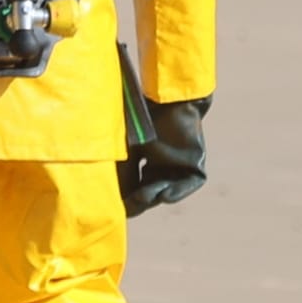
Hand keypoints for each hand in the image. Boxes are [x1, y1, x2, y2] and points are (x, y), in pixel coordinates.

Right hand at [119, 95, 212, 217]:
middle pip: (149, 190)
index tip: (114, 204)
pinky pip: (187, 184)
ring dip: (155, 196)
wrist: (170, 97)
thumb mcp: (129, 143)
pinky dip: (176, 192)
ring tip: (142, 198)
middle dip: (138, 200)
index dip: (125, 196)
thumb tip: (106, 187)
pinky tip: (164, 196)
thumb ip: (123, 166)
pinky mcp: (195, 163)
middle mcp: (162, 164)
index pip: (134, 184)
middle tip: (127, 206)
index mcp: (144, 158)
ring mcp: (179, 165)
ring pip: (166, 189)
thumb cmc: (144, 114)